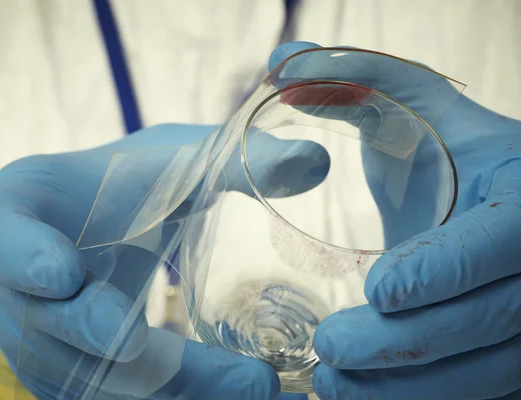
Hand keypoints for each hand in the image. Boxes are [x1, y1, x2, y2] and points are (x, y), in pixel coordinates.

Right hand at [0, 123, 325, 398]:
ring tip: (260, 389)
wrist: (88, 229)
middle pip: (62, 330)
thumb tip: (319, 160)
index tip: (64, 274)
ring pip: (96, 383)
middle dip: (136, 354)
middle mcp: (18, 286)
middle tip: (239, 375)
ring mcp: (39, 340)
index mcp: (22, 213)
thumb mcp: (172, 164)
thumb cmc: (125, 187)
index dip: (21, 256)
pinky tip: (238, 394)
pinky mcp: (69, 377)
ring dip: (178, 394)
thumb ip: (235, 160)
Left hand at [271, 42, 520, 399]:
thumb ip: (355, 82)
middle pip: (487, 321)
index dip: (444, 269)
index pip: (497, 242)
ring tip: (336, 385)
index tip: (379, 287)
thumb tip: (276, 65)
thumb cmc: (454, 154)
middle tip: (331, 347)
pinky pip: (479, 391)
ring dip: (411, 389)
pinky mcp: (515, 351)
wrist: (498, 202)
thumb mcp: (419, 111)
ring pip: (486, 371)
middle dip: (406, 344)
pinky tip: (365, 398)